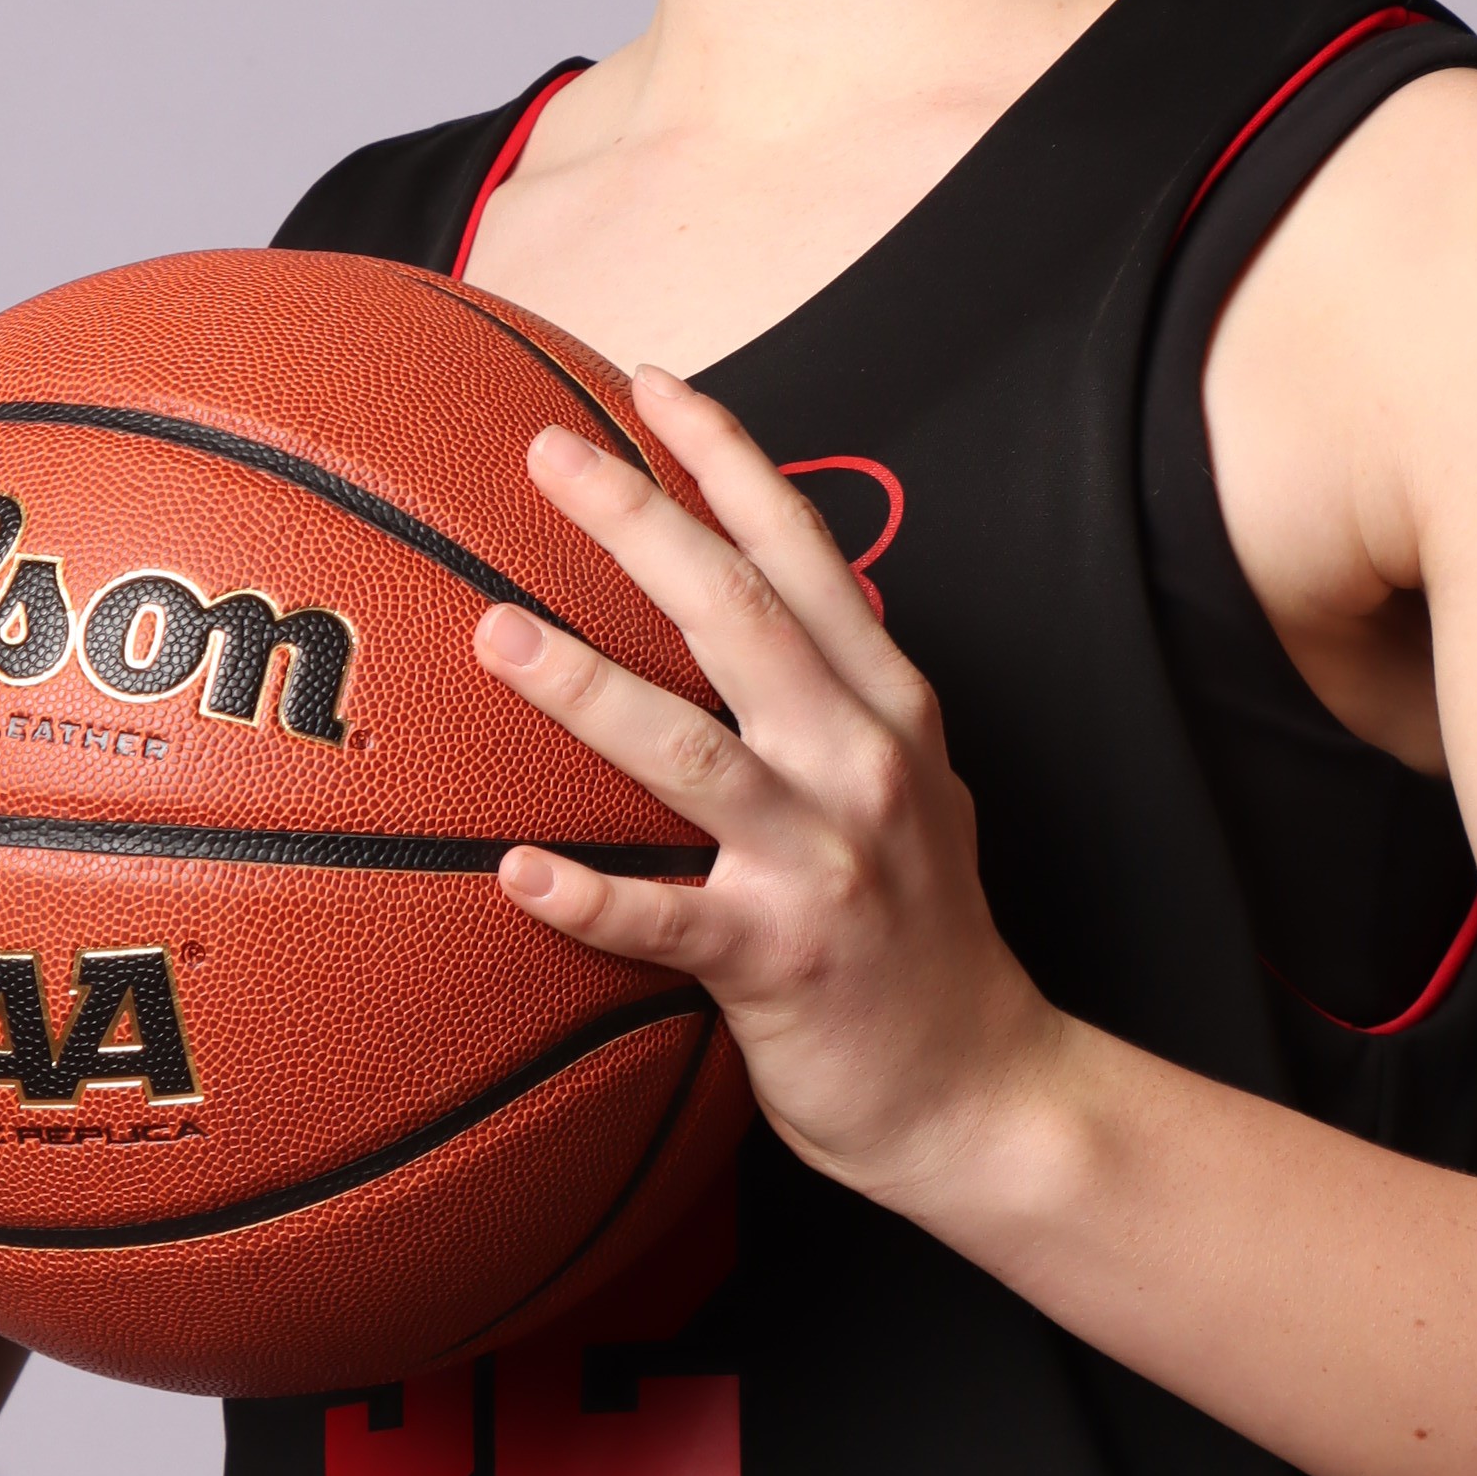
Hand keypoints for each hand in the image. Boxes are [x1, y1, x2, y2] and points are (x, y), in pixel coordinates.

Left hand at [474, 372, 1066, 1214]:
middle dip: (642, 522)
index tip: (653, 386)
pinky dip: (589, 897)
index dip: (731, 462)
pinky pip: (666, 924)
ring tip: (495, 632)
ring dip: (588, 689)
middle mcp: (861, 764)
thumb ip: (832, 694)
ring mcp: (823, 862)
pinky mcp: (779, 963)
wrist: (980, 1090)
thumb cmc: (914, 931)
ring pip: (692, 754)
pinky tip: (513, 870)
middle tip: (546, 452)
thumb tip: (737, 597)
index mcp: (887, 706)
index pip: (806, 554)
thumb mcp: (903, 783)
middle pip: (739, 616)